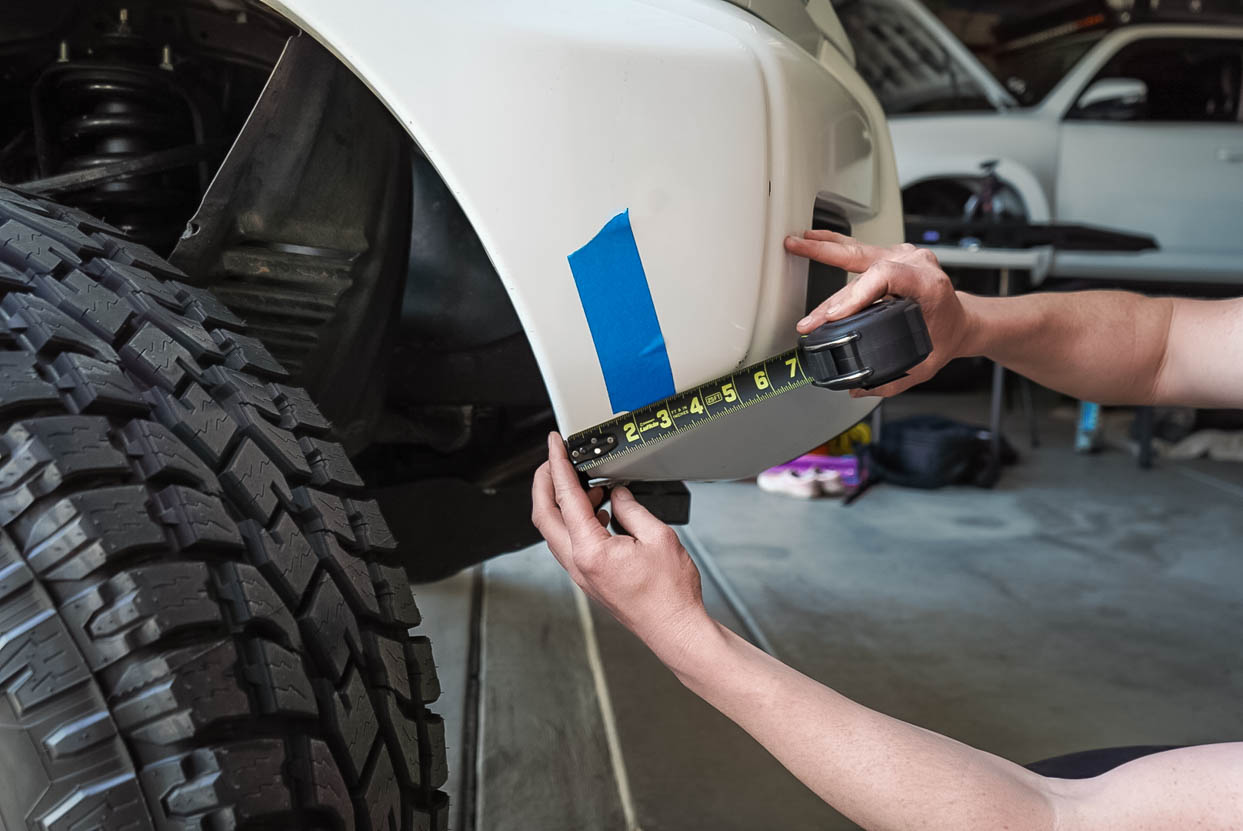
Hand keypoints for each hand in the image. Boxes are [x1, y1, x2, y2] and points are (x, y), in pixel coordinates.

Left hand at [531, 433, 711, 665]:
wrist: (675, 629)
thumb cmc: (671, 594)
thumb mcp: (659, 537)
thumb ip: (631, 510)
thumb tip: (617, 495)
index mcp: (591, 550)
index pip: (565, 497)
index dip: (558, 465)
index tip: (554, 446)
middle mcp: (578, 564)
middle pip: (544, 516)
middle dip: (544, 483)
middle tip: (554, 460)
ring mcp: (581, 574)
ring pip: (555, 531)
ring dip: (562, 504)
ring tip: (587, 485)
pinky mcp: (589, 579)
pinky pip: (571, 544)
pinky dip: (576, 521)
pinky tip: (598, 512)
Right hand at [785, 229, 975, 396]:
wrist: (960, 320)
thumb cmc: (946, 335)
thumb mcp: (926, 363)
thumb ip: (893, 380)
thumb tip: (858, 388)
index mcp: (929, 284)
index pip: (886, 277)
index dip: (856, 295)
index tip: (834, 317)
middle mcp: (915, 264)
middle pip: (865, 265)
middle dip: (828, 284)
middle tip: (806, 296)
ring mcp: (903, 255)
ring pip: (858, 252)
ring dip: (824, 250)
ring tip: (798, 244)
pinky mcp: (891, 255)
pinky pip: (860, 248)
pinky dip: (834, 246)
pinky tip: (815, 241)